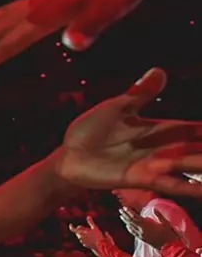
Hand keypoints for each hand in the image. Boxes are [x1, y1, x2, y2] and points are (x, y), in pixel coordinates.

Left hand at [56, 68, 201, 196]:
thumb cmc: (91, 132)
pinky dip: (188, 185)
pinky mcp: (141, 178)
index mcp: (164, 131)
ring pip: (193, 167)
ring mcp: (156, 165)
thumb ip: (141, 94)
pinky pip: (170, 183)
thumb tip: (160, 71)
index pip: (200, 130)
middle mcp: (166, 150)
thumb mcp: (117, 107)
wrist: (68, 156)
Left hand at [69, 216, 106, 253]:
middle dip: (81, 230)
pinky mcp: (85, 245)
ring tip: (91, 234)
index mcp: (81, 233)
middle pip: (78, 232)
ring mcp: (82, 242)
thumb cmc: (97, 236)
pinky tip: (91, 238)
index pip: (73, 229)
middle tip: (88, 229)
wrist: (101, 246)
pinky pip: (83, 240)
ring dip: (83, 234)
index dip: (71, 226)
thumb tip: (88, 216)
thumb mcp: (95, 228)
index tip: (71, 224)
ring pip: (81, 236)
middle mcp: (80, 238)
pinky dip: (86, 238)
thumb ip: (90, 222)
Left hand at [120, 206, 179, 248]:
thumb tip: (154, 208)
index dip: (129, 212)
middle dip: (125, 215)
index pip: (135, 217)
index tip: (124, 208)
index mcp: (147, 225)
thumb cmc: (169, 235)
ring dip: (126, 221)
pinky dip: (129, 229)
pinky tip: (127, 227)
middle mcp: (142, 230)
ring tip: (122, 216)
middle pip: (131, 221)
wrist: (169, 247)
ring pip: (131, 227)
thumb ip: (159, 216)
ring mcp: (141, 235)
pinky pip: (133, 233)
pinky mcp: (142, 239)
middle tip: (120, 210)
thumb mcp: (166, 223)